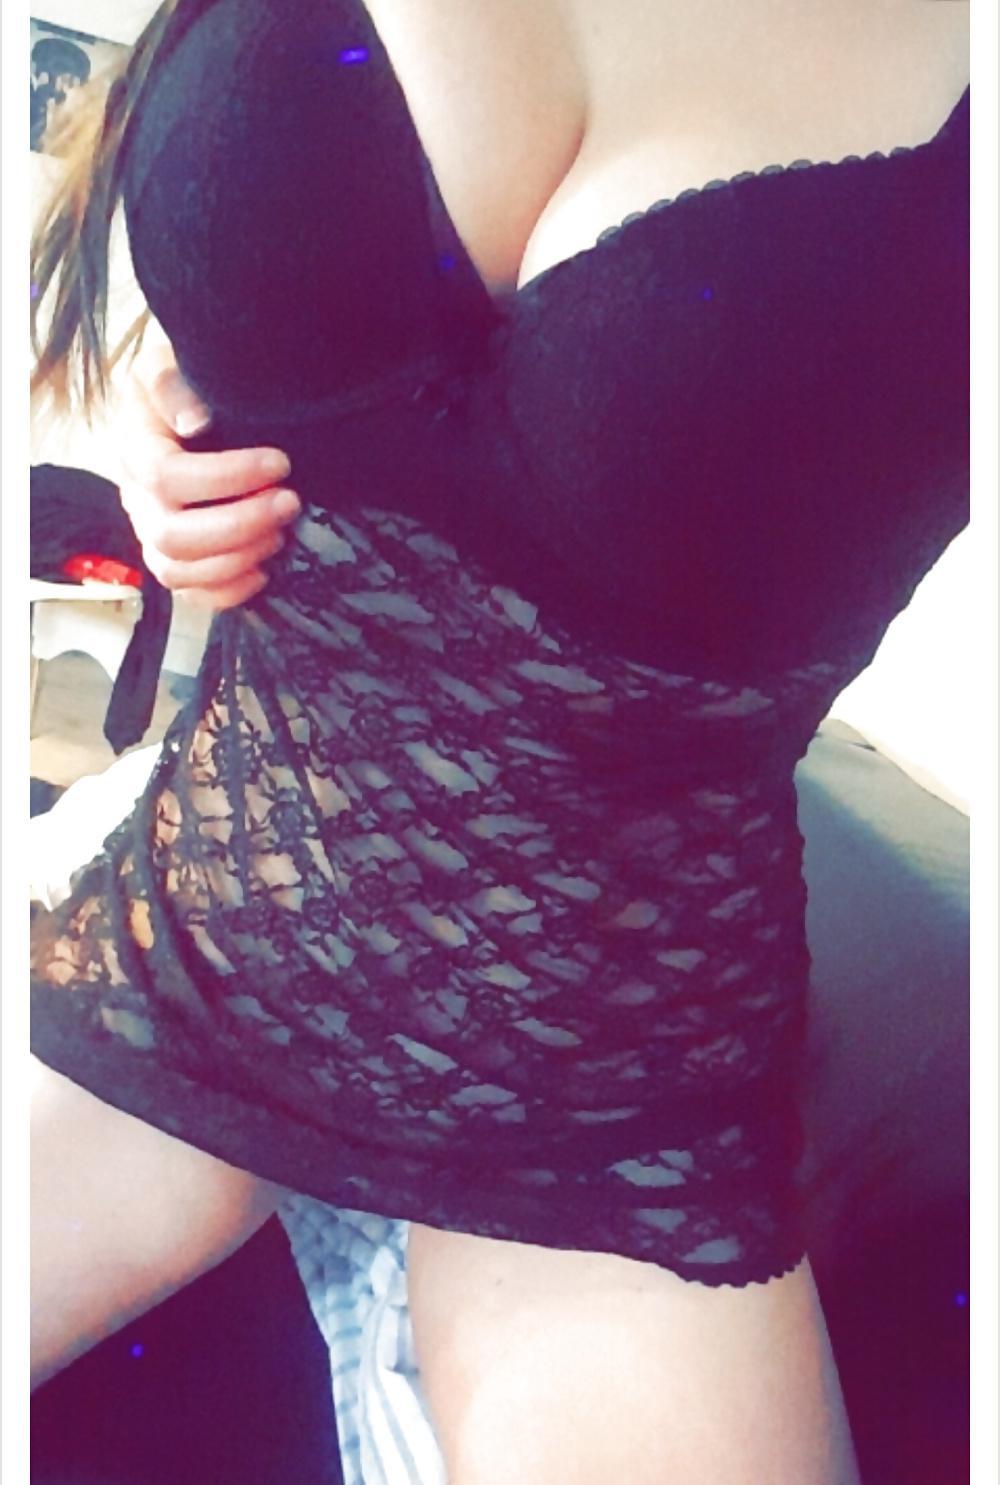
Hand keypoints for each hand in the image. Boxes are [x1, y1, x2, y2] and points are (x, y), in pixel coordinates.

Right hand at [117, 339, 300, 609]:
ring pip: (178, 571)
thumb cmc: (186, 384)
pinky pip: (189, 595)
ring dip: (237, 558)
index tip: (281, 463)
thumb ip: (175, 385)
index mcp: (134, 449)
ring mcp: (151, 534)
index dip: (229, 476)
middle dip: (240, 524)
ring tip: (280, 534)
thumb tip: (195, 422)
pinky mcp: (174, 560)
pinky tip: (263, 572)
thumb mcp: (171, 362)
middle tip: (291, 503)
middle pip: (173, 535)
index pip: (168, 477)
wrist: (184, 409)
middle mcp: (136, 499)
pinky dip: (228, 592)